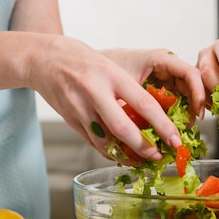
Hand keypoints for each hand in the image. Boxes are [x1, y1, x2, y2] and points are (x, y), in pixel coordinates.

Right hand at [28, 36, 204, 163]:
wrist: (44, 58)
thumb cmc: (84, 61)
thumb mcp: (111, 67)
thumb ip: (129, 91)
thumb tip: (154, 118)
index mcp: (111, 75)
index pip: (143, 104)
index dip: (162, 126)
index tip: (175, 140)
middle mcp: (95, 92)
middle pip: (123, 128)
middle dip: (144, 147)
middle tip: (159, 156)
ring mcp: (80, 109)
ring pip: (106, 141)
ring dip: (127, 155)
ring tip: (143, 160)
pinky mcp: (70, 121)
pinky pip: (94, 144)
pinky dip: (110, 152)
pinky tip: (122, 155)